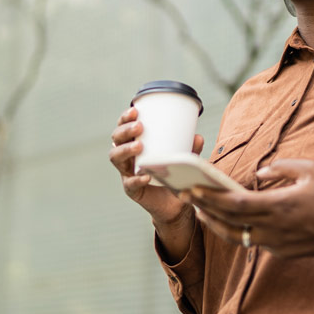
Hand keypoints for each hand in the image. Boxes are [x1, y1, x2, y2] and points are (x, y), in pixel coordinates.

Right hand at [107, 107, 204, 224]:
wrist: (175, 202)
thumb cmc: (174, 174)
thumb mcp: (182, 158)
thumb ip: (190, 149)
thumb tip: (198, 137)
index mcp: (135, 144)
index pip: (123, 127)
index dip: (125, 118)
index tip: (135, 110)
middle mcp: (127, 157)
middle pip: (116, 140)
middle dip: (125, 131)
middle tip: (139, 126)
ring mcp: (127, 173)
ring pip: (116, 158)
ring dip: (125, 150)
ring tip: (139, 146)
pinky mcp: (131, 189)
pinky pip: (129, 183)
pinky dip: (136, 179)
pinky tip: (145, 176)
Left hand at [184, 159, 313, 262]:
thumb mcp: (312, 170)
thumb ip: (282, 167)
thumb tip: (259, 172)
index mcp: (279, 206)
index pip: (235, 204)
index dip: (211, 198)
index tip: (193, 188)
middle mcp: (273, 228)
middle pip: (229, 221)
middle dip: (204, 207)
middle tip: (185, 194)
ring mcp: (275, 243)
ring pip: (235, 236)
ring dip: (214, 223)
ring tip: (200, 209)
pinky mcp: (279, 251)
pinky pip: (250, 240)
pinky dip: (234, 229)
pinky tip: (226, 219)